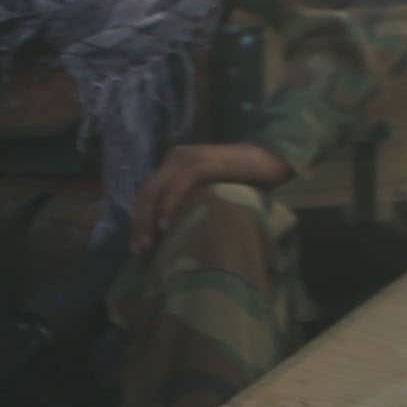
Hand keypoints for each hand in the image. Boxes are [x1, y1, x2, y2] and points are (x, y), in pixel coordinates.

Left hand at [129, 137, 294, 253]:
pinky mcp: (203, 163)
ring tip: (148, 243)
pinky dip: (169, 205)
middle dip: (139, 222)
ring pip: (156, 189)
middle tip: (138, 249)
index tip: (137, 246)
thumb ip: (191, 203)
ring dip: (148, 218)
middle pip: (146, 192)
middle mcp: (176, 158)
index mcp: (175, 164)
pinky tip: (165, 225)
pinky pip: (179, 185)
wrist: (269, 159)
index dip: (138, 219)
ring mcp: (188, 158)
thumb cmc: (242, 181)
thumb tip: (174, 234)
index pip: (147, 192)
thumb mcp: (208, 193)